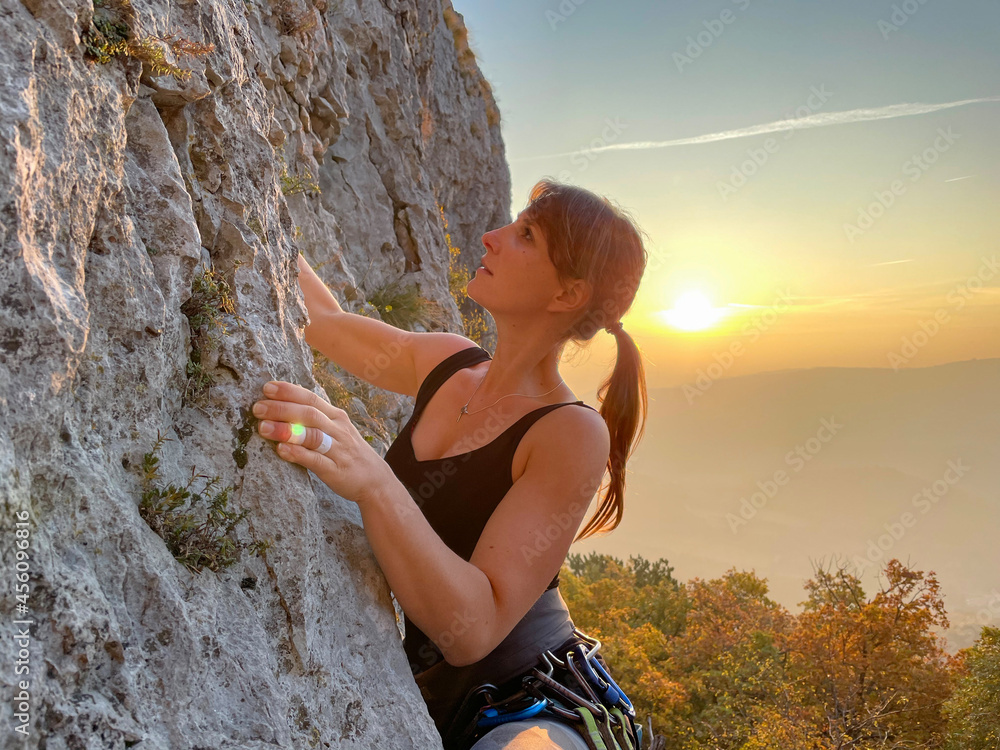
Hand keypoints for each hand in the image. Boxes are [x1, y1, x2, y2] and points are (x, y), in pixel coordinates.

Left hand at [253, 380, 389, 505]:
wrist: (376, 480)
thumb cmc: (349, 453)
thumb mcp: (338, 429)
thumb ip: (316, 418)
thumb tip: (285, 405)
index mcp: (336, 417)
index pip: (311, 398)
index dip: (289, 391)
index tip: (267, 387)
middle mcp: (337, 430)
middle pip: (309, 413)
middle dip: (282, 408)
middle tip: (257, 408)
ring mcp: (337, 449)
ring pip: (311, 435)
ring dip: (286, 430)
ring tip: (263, 427)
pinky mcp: (334, 470)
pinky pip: (315, 460)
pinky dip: (297, 454)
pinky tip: (281, 450)